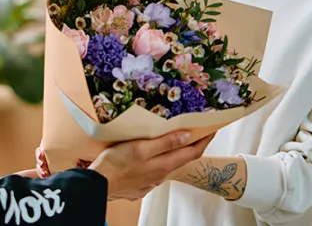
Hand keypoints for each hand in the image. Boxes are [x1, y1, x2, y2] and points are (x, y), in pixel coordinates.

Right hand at [36, 131, 212, 200]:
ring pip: (169, 163)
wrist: (98, 185)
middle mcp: (161, 174)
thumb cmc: (116, 164)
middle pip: (183, 158)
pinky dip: (161, 158)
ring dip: (176, 151)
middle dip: (193, 144)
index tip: (213, 128)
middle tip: (198, 129)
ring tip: (176, 137)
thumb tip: (187, 136)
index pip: (192, 152)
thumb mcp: (140, 148)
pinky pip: (155, 169)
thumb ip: (165, 143)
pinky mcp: (140, 183)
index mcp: (164, 164)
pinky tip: (153, 153)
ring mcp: (150, 180)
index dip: (205, 140)